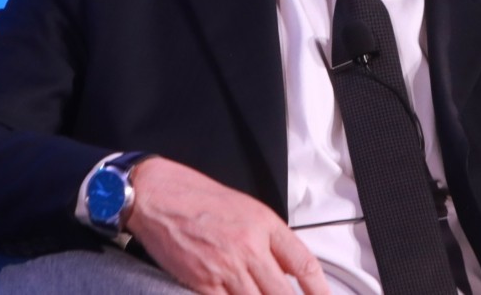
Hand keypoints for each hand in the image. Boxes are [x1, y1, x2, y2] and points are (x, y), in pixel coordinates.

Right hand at [124, 157, 329, 294]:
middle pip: (283, 293)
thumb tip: (288, 270)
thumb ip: (270, 240)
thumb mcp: (247, 209)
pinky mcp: (203, 283)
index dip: (319, 290)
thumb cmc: (200, 199)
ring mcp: (227, 267)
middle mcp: (250, 247)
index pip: (304, 264)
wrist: (161, 196)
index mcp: (265, 225)